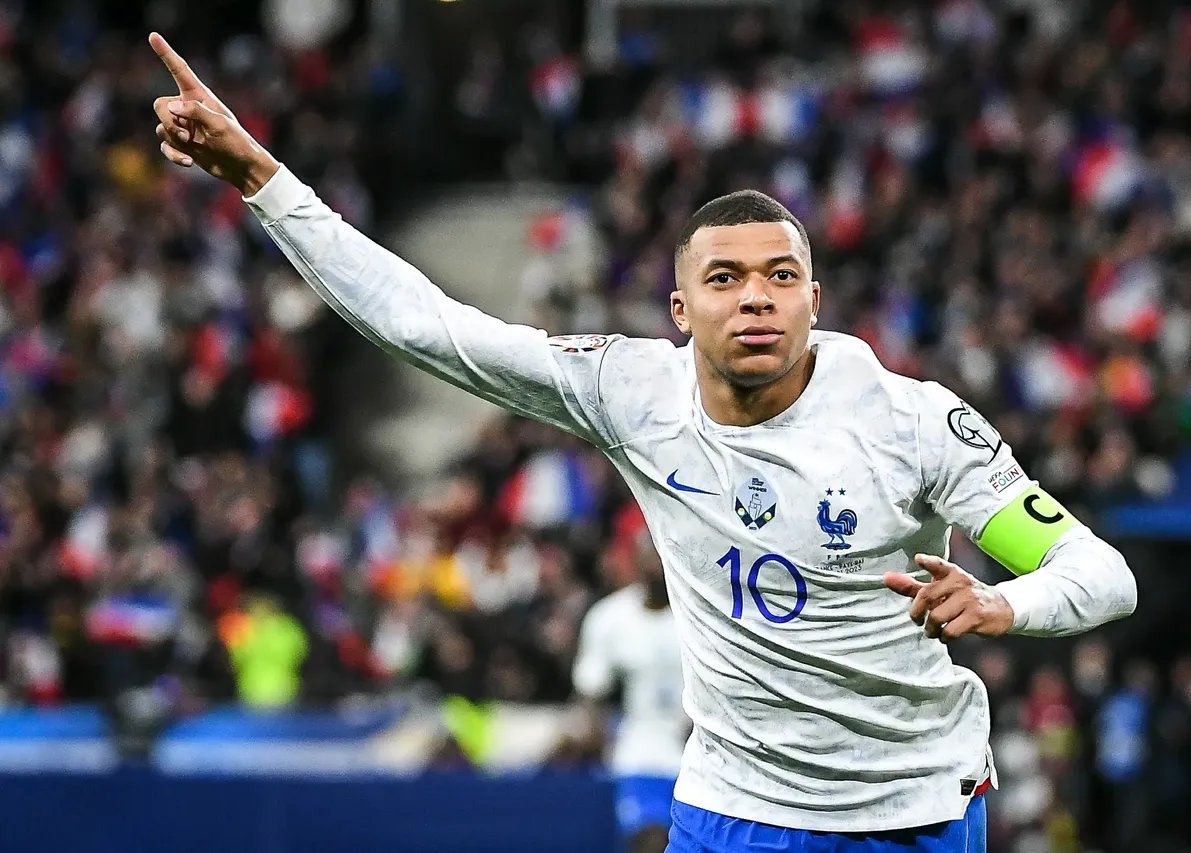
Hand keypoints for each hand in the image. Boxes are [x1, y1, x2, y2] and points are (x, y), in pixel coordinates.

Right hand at [149, 32, 278, 194]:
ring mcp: (184, 127)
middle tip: (185, 136)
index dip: (166, 54)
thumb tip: (171, 106)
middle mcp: (188, 109)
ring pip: (161, 127)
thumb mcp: (220, 125)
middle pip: (160, 105)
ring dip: (173, 139)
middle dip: (168, 121)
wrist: (242, 168)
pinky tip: (188, 163)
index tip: (153, 36)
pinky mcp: (182, 144)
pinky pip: (165, 145)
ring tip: (191, 146)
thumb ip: (196, 112)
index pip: (180, 71)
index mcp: (200, 97)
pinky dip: (173, 154)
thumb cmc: (237, 143)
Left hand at [883, 554, 1013, 641]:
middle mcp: (960, 583)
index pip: (939, 564)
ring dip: (931, 629)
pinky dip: (944, 636)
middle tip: (918, 620)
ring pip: (937, 617)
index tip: (918, 559)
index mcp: (951, 573)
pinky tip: (946, 636)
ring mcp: (969, 600)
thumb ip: (913, 585)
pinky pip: (950, 630)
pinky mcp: (976, 617)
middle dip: (917, 613)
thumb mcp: (941, 588)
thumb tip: (886, 578)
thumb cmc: (963, 597)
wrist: (1002, 608)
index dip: (928, 562)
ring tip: (933, 630)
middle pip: (927, 597)